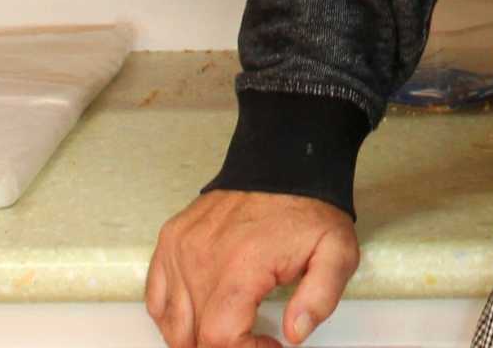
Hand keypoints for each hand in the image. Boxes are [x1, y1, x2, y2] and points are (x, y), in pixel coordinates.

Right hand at [147, 189, 359, 347]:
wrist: (283, 162)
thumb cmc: (308, 208)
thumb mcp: (336, 251)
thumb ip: (320, 297)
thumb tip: (295, 333)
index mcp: (239, 268)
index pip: (220, 340)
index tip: (269, 345)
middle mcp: (201, 260)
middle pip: (193, 337)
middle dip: (223, 347)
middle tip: (251, 338)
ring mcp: (180, 250)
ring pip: (171, 325)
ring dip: (197, 337)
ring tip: (230, 329)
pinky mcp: (171, 241)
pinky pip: (156, 297)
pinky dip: (171, 316)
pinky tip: (197, 315)